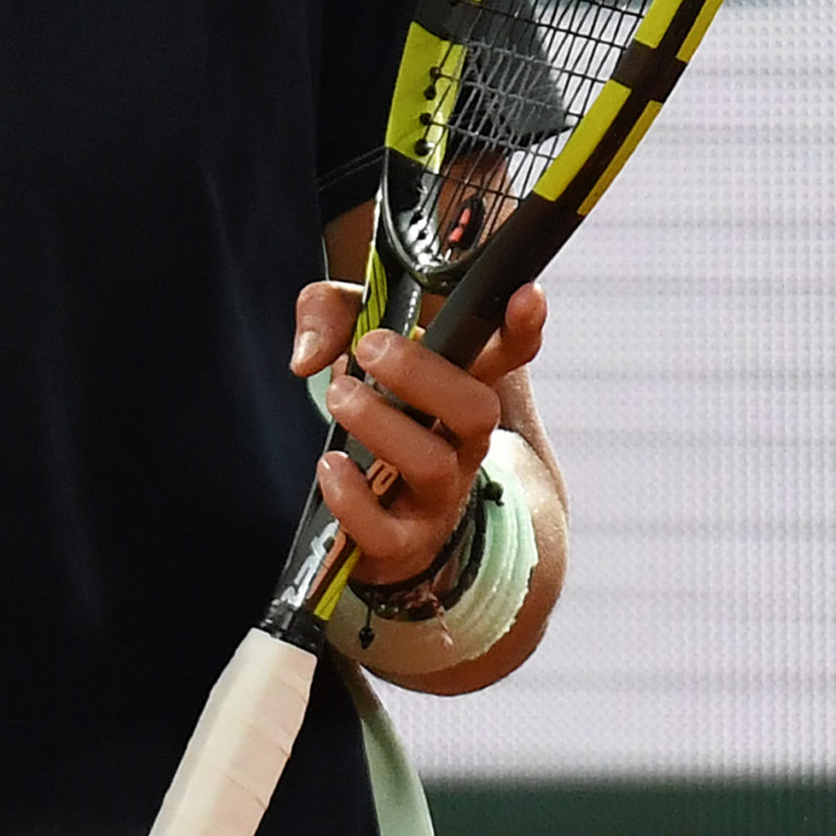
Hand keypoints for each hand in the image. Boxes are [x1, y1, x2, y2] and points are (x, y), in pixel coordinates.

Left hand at [289, 280, 546, 588]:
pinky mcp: (404, 541)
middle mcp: (462, 441)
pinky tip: (331, 466)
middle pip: (478, 409)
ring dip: (379, 423)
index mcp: (461, 386)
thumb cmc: (376, 411)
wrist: (379, 518)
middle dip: (422, 373)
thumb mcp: (352, 343)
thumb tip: (308, 356)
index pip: (505, 355)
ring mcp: (439, 495)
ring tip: (339, 394)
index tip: (528, 293)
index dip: (522, 328)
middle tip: (370, 347)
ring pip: (432, 463)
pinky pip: (385, 530)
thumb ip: (332, 315)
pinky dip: (350, 496)